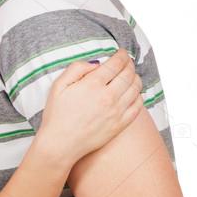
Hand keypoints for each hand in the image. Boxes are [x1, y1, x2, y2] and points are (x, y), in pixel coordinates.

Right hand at [38, 48, 143, 167]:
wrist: (60, 145)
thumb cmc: (57, 116)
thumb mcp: (58, 86)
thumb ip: (76, 69)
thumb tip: (96, 64)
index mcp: (92, 85)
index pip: (115, 63)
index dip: (121, 55)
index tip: (121, 52)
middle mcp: (108, 97)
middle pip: (128, 74)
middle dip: (129, 64)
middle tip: (127, 61)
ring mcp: (116, 112)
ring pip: (136, 88)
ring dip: (135, 78)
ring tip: (130, 75)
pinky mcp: (120, 125)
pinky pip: (138, 106)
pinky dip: (138, 96)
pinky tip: (133, 93)